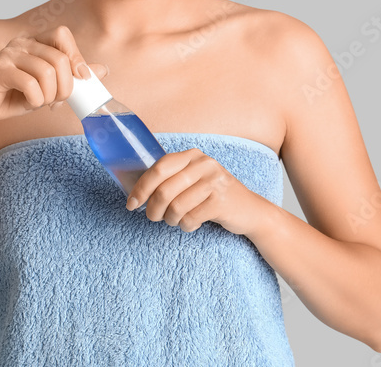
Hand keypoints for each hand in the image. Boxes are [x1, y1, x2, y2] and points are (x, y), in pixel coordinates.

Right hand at [0, 25, 108, 129]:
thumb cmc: (14, 96)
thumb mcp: (49, 87)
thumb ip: (72, 76)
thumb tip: (103, 70)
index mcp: (34, 41)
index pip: (62, 34)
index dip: (75, 57)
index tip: (80, 79)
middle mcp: (21, 43)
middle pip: (59, 58)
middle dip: (66, 86)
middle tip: (58, 101)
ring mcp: (8, 55)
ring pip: (47, 72)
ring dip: (50, 95)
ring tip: (42, 102)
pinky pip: (30, 84)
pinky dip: (36, 100)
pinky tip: (30, 104)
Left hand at [125, 148, 264, 235]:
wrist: (249, 210)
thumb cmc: (212, 196)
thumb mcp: (193, 180)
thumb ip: (170, 180)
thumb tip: (136, 193)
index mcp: (192, 156)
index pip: (158, 169)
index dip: (141, 188)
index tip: (131, 204)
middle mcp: (203, 164)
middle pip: (163, 191)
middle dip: (152, 209)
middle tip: (153, 217)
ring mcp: (214, 181)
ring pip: (175, 208)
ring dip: (171, 220)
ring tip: (176, 220)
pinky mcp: (221, 201)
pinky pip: (190, 219)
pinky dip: (186, 226)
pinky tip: (192, 223)